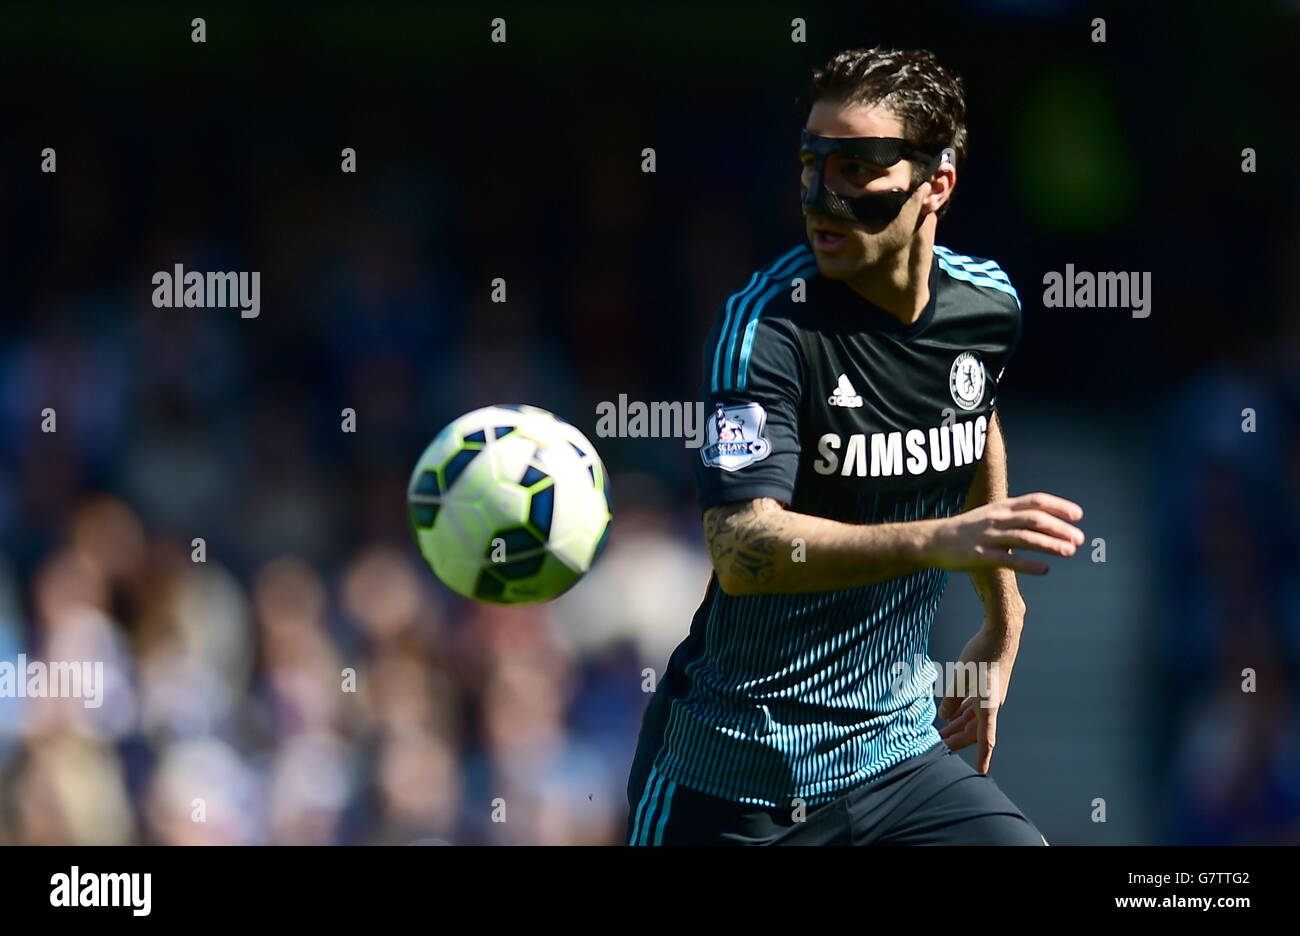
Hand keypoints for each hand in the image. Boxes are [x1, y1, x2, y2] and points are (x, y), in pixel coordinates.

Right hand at [928, 493, 1082, 574]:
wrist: (934, 540)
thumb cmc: (967, 529)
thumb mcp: (990, 514)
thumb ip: (1015, 515)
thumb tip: (1046, 521)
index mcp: (1002, 506)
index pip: (1036, 501)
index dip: (1059, 506)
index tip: (1078, 516)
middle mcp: (997, 518)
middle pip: (1035, 519)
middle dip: (1060, 528)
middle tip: (1080, 539)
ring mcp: (988, 537)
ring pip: (1025, 538)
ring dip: (1050, 545)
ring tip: (1069, 552)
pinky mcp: (980, 556)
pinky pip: (1008, 560)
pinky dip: (1029, 564)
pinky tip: (1045, 570)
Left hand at [937, 627, 1013, 772]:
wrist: (1002, 634)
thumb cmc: (981, 654)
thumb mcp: (959, 678)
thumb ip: (950, 700)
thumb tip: (944, 717)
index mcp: (988, 707)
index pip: (986, 740)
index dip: (982, 758)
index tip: (980, 773)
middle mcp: (992, 706)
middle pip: (974, 731)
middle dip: (956, 740)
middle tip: (937, 747)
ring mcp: (991, 697)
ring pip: (973, 719)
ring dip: (957, 726)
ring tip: (940, 734)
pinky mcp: (989, 687)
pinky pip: (974, 707)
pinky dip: (962, 713)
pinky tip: (950, 715)